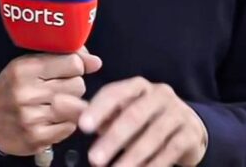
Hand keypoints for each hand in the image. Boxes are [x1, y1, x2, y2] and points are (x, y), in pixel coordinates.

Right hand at [0, 49, 101, 155]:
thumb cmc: (13, 88)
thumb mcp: (29, 65)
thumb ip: (63, 59)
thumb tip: (96, 62)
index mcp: (24, 68)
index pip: (72, 63)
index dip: (75, 66)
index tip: (66, 69)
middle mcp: (26, 92)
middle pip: (78, 85)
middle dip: (72, 86)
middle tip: (57, 89)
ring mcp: (31, 117)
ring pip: (77, 107)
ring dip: (71, 105)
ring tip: (55, 104)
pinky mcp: (36, 137)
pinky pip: (70, 127)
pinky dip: (65, 123)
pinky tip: (52, 119)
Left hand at [51, 77, 207, 166]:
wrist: (186, 129)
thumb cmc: (139, 119)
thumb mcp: (113, 114)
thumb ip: (85, 110)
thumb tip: (55, 102)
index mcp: (137, 86)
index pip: (115, 93)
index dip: (98, 109)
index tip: (82, 127)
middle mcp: (159, 95)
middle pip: (134, 116)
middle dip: (113, 139)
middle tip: (93, 159)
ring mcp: (177, 114)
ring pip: (152, 136)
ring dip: (132, 157)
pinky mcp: (189, 134)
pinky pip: (170, 151)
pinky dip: (152, 164)